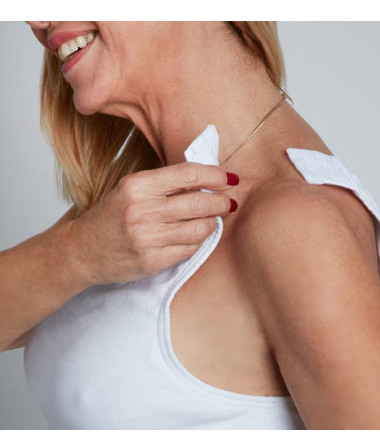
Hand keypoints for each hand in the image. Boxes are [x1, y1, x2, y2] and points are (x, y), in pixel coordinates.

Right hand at [65, 162, 238, 285]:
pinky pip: (189, 249)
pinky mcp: (152, 261)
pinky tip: (197, 235)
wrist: (81, 251)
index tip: (229, 178)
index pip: (187, 174)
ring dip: (213, 223)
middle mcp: (142, 211)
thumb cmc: (109, 217)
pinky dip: (199, 241)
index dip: (215, 175)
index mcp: (136, 186)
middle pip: (198, 203)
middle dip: (221, 202)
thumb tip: (206, 181)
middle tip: (229, 202)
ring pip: (199, 229)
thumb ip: (164, 184)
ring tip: (215, 219)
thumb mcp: (130, 190)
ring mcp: (147, 239)